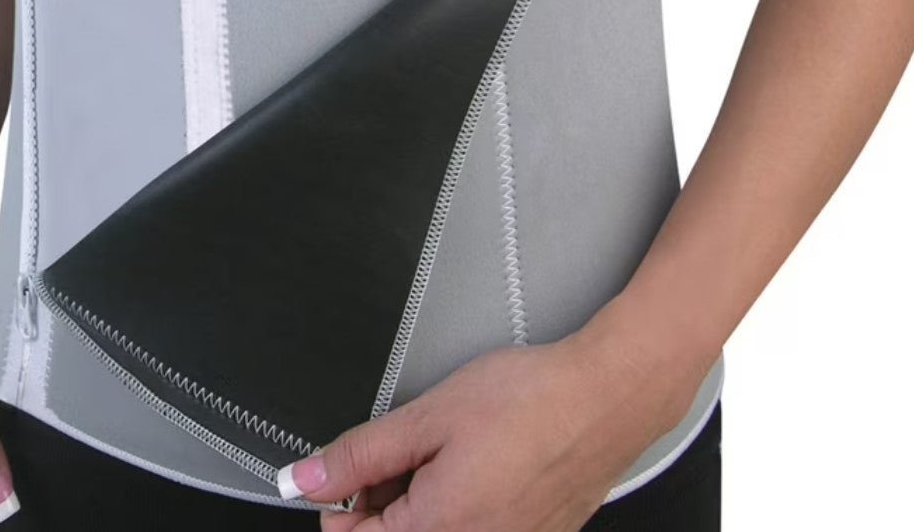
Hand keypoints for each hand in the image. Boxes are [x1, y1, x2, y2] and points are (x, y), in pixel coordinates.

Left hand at [282, 308, 705, 531]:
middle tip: (409, 447)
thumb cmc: (531, 400)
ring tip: (449, 448)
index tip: (354, 468)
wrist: (608, 395)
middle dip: (386, 499)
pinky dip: (462, 502)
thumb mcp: (428, 417)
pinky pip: (477, 530)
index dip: (342, 501)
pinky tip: (479, 461)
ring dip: (424, 500)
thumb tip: (305, 479)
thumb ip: (360, 455)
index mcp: (439, 531)